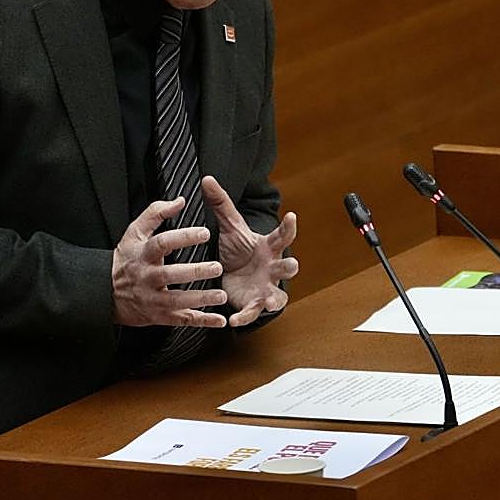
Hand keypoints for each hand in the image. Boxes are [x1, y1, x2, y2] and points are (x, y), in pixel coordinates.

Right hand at [112, 197, 227, 327]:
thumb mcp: (134, 232)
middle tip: (217, 267)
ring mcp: (153, 299)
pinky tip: (219, 320)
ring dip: (201, 299)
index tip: (204, 232)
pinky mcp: (160, 316)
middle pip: (171, 275)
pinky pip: (182, 320)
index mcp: (143, 254)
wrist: (105, 293)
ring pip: (178, 301)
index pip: (163, 243)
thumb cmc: (126, 259)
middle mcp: (148, 277)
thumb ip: (156, 213)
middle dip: (195, 271)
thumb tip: (179, 201)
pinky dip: (202, 321)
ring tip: (222, 295)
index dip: (183, 237)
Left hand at [201, 175, 297, 327]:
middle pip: (289, 267)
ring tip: (271, 301)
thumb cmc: (239, 250)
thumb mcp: (230, 227)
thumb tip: (207, 178)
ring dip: (276, 298)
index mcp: (268, 247)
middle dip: (292, 267)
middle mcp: (273, 268)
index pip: (282, 235)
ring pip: (279, 295)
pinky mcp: (254, 303)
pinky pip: (252, 312)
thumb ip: (221, 204)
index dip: (288, 227)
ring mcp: (267, 287)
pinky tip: (233, 320)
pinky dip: (244, 317)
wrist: (235, 276)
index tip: (292, 215)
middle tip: (292, 264)